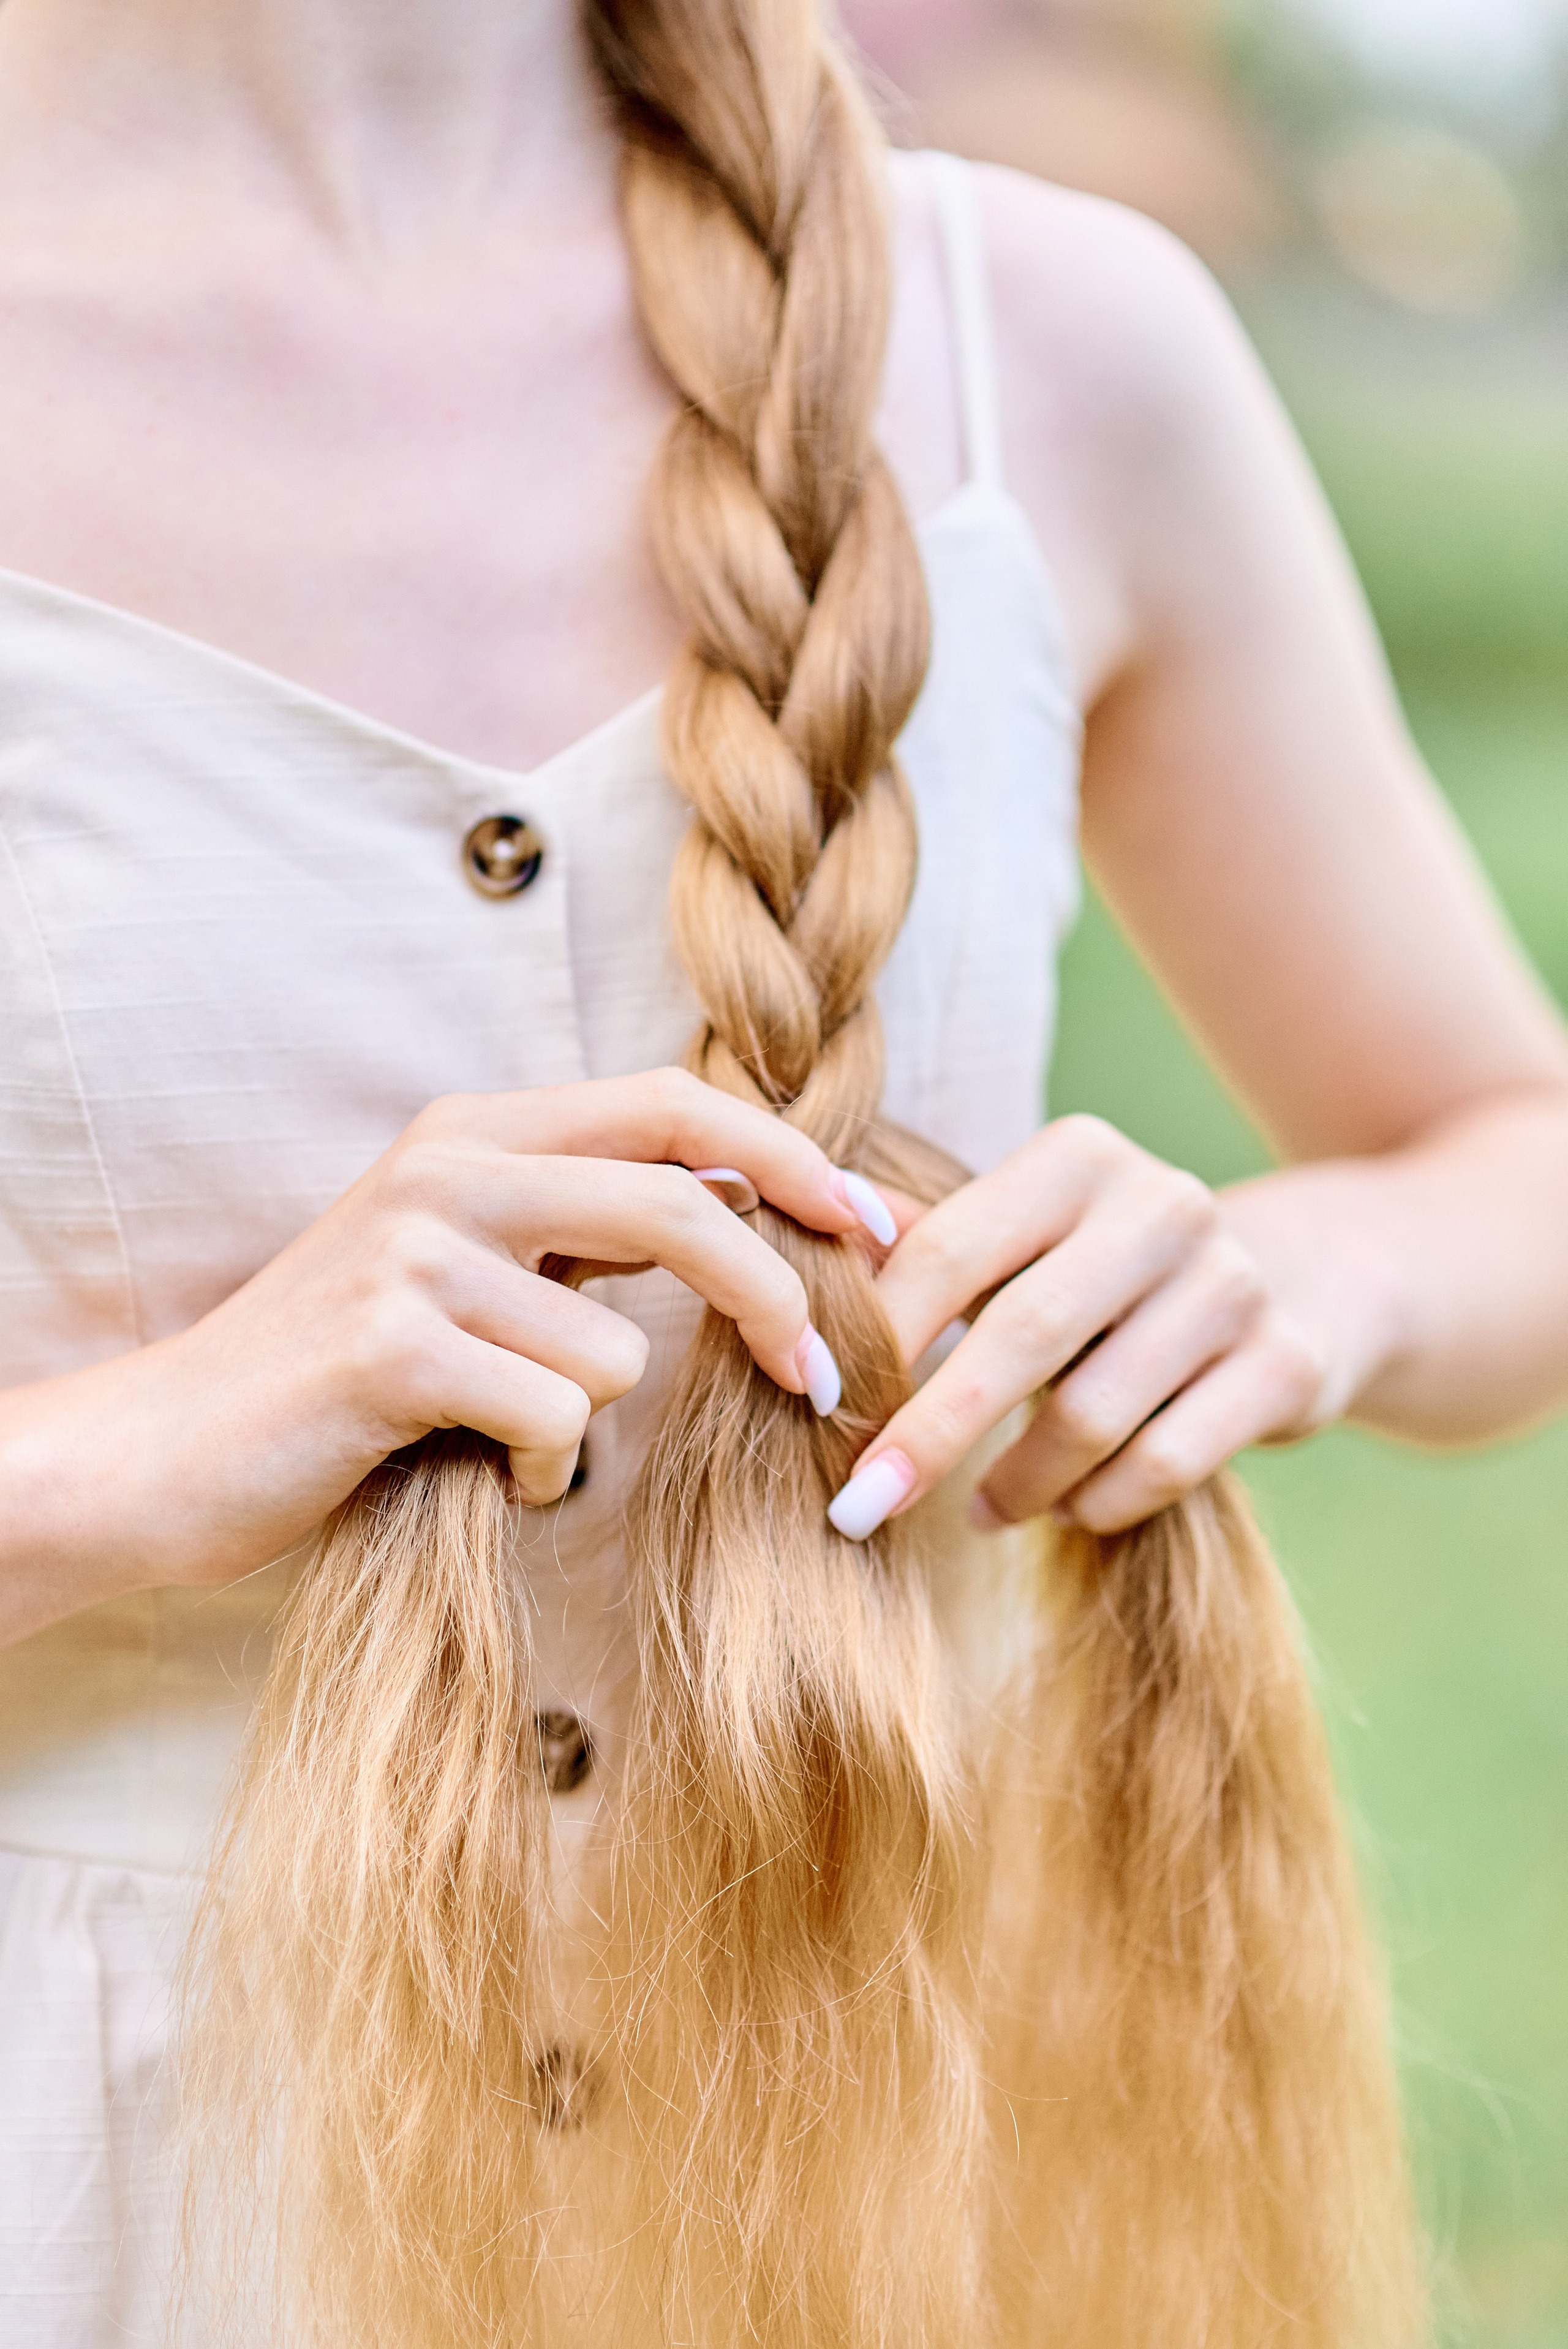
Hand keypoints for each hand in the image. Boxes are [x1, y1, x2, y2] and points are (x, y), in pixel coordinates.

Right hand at [2, 1069, 892, 1629]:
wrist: (170, 1446)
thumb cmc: (347, 1372)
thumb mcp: (471, 1262)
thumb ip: (586, 1223)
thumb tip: (756, 1214)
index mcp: (481, 1131)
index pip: (676, 1105)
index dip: (794, 1159)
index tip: (880, 1225)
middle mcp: (450, 1167)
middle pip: (679, 1202)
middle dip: (775, 1295)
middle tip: (821, 1375)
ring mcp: (415, 1253)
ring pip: (615, 1348)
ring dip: (590, 1421)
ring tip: (504, 1435)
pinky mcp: (389, 1348)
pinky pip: (552, 1419)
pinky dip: (538, 1471)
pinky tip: (474, 1469)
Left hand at [826, 1115, 1337, 1541]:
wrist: (1305, 1281)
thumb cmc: (1109, 1268)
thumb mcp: (1027, 1235)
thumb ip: (924, 1238)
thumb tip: (801, 1231)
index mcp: (1079, 1156)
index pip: (952, 1248)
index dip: (879, 1337)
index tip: (818, 1409)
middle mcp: (1163, 1204)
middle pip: (1022, 1334)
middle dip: (929, 1431)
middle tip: (858, 1505)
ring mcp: (1234, 1283)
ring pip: (1095, 1413)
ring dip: (1019, 1481)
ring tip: (981, 1510)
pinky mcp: (1287, 1363)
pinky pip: (1167, 1461)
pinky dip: (1100, 1502)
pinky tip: (1070, 1509)